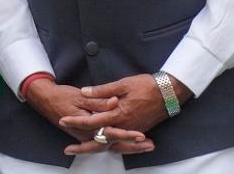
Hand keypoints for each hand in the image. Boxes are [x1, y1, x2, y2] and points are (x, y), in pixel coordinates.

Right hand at [23, 78, 152, 154]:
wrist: (44, 99)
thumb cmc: (61, 96)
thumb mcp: (80, 96)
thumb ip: (99, 100)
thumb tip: (115, 102)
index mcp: (87, 125)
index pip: (111, 132)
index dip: (127, 134)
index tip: (141, 135)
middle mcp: (88, 135)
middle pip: (113, 144)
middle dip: (133, 146)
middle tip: (149, 145)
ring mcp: (87, 136)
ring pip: (110, 146)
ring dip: (128, 147)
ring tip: (146, 146)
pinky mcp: (87, 134)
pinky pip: (105, 143)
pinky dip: (118, 144)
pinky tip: (129, 143)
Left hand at [59, 73, 190, 143]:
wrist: (170, 93)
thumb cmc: (146, 86)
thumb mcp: (122, 84)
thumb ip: (102, 91)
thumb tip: (84, 92)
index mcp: (118, 114)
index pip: (93, 121)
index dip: (76, 121)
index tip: (63, 120)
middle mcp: (125, 126)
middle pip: (100, 140)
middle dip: (83, 146)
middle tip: (68, 150)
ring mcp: (132, 130)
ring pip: (111, 144)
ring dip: (95, 147)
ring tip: (79, 150)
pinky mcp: (138, 131)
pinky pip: (121, 142)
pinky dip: (109, 145)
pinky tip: (101, 144)